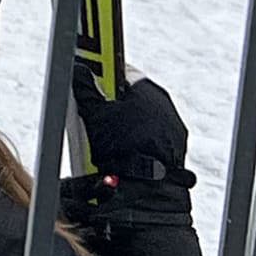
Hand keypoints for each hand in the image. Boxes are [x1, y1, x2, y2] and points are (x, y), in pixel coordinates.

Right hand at [76, 67, 189, 181]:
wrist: (147, 186)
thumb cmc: (122, 147)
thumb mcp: (93, 114)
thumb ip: (84, 88)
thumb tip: (79, 71)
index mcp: (146, 88)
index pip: (118, 70)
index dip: (100, 76)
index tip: (89, 83)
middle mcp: (164, 103)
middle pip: (129, 95)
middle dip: (111, 103)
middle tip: (94, 115)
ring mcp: (173, 127)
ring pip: (141, 117)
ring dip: (125, 123)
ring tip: (106, 140)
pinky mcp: (176, 148)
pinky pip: (152, 136)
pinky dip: (139, 140)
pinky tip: (123, 152)